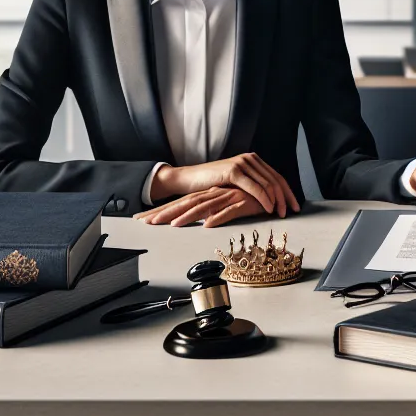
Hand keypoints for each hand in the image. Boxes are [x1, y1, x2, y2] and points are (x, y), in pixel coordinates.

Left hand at [134, 186, 268, 227]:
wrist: (272, 190)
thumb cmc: (250, 199)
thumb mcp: (227, 207)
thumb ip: (216, 212)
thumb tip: (202, 222)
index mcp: (209, 196)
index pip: (181, 203)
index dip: (163, 211)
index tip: (144, 220)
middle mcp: (215, 194)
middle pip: (186, 204)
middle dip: (165, 214)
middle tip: (145, 223)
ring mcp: (227, 197)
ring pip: (203, 207)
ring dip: (187, 217)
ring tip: (173, 226)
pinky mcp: (242, 202)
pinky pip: (228, 211)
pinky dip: (217, 217)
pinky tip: (206, 225)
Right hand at [149, 152, 295, 217]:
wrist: (190, 179)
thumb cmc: (212, 185)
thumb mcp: (236, 184)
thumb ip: (252, 186)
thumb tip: (272, 201)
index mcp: (253, 160)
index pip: (276, 176)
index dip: (287, 192)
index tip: (295, 206)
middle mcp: (250, 159)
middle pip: (276, 179)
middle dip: (286, 197)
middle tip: (292, 212)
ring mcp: (242, 163)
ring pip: (267, 183)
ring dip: (277, 200)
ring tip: (281, 213)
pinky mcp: (234, 171)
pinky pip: (255, 187)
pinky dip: (264, 199)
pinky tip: (269, 208)